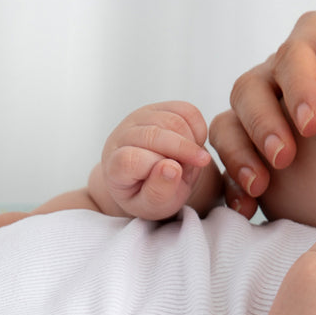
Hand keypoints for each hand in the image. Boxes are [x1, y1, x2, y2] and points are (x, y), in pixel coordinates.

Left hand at [93, 101, 213, 219]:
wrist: (151, 178)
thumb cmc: (149, 195)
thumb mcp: (153, 207)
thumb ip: (159, 192)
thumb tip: (172, 168)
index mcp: (114, 166)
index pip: (130, 160)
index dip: (158, 166)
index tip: (180, 174)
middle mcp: (121, 138)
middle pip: (153, 134)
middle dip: (183, 148)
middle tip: (201, 163)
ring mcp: (139, 118)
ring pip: (172, 119)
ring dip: (191, 140)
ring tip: (192, 160)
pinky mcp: (159, 108)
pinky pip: (186, 110)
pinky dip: (198, 128)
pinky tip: (195, 145)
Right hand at [210, 11, 315, 215]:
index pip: (295, 51)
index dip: (297, 84)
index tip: (314, 124)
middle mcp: (283, 73)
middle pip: (250, 86)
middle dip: (262, 124)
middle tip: (285, 158)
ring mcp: (264, 109)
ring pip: (228, 122)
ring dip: (238, 154)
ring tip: (259, 186)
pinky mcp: (254, 146)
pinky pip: (227, 160)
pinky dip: (231, 185)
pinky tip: (248, 207)